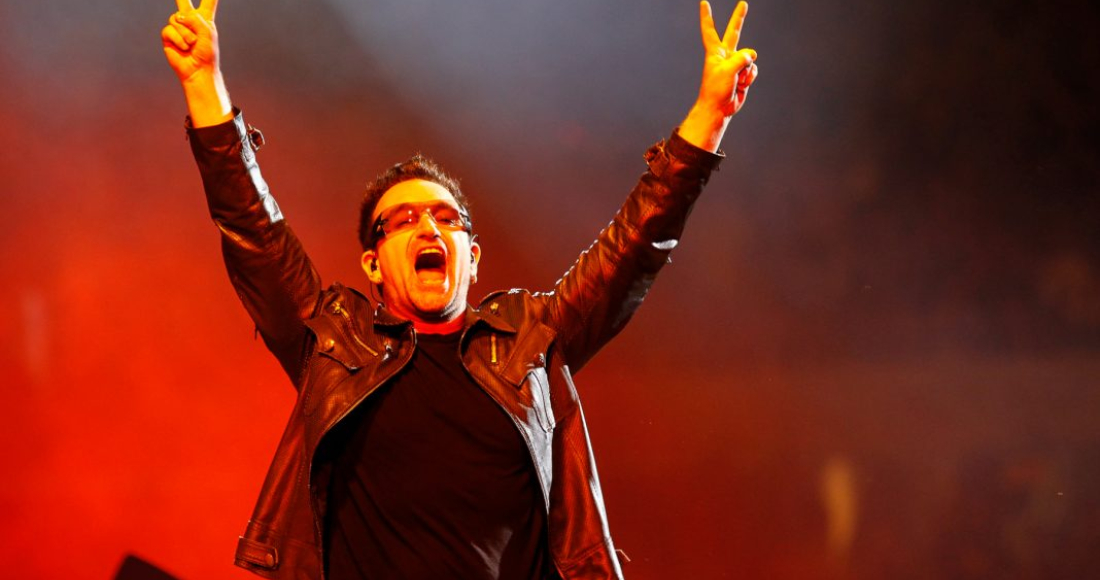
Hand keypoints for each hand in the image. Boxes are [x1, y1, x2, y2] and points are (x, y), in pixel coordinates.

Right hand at [161, 0, 220, 83]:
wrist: (197, 70)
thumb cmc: (206, 53)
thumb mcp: (207, 33)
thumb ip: (195, 19)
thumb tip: (178, 17)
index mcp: (204, 18)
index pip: (207, 1)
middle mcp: (190, 20)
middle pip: (183, 2)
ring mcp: (178, 27)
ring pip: (176, 19)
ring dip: (186, 33)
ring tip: (192, 44)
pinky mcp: (169, 36)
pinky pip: (169, 29)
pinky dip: (178, 39)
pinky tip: (184, 47)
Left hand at [697, 1, 757, 117]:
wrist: (719, 109)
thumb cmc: (716, 90)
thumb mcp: (728, 70)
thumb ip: (741, 58)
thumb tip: (753, 55)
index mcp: (715, 52)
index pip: (710, 30)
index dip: (707, 16)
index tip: (704, 3)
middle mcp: (725, 55)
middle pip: (733, 33)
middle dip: (739, 18)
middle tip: (743, 4)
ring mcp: (735, 64)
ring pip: (749, 59)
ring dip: (746, 71)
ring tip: (735, 81)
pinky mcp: (743, 74)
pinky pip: (753, 70)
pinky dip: (750, 78)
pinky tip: (742, 85)